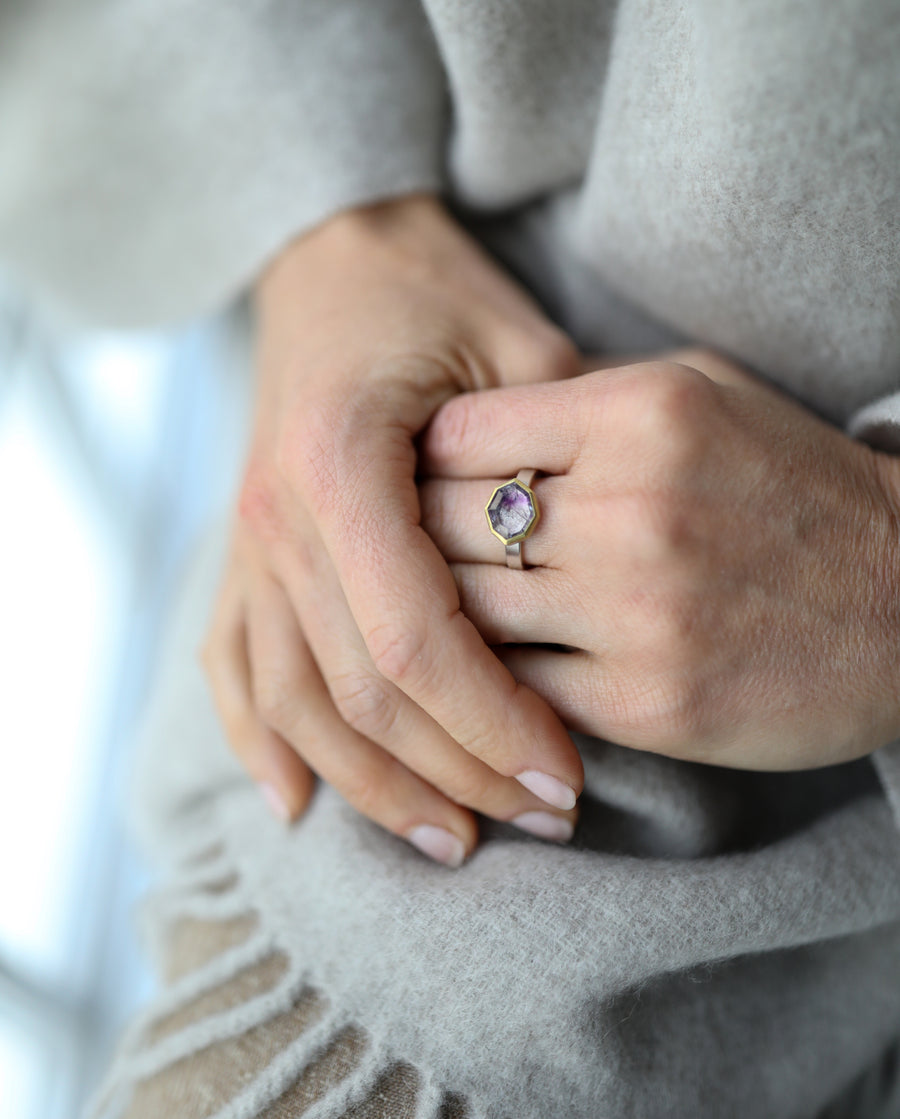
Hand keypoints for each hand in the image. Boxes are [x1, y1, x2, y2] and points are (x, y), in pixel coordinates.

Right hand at [202, 195, 583, 864]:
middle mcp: (277, 515)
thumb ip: (552, 455)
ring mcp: (249, 540)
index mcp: (341, 462)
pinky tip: (299, 804)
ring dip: (373, 785)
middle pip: (357, 690)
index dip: (490, 722)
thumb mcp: (517, 347)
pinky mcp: (246, 555)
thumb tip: (612, 576)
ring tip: (454, 840)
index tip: (564, 777)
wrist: (334, 261)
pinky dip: (263, 743)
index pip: (411, 638)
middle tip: (540, 818)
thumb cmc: (434, 295)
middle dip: (453, 771)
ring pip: (297, 701)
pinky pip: (236, 668)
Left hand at [420, 349, 899, 769]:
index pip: (454, 431)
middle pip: (440, 523)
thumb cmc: (794, 485)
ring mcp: (636, 610)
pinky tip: (493, 669)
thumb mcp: (704, 397)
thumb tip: (471, 422)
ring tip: (434, 614)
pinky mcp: (646, 701)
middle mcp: (630, 506)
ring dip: (442, 617)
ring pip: (464, 614)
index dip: (420, 460)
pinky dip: (493, 680)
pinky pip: (514, 688)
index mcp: (638, 412)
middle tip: (400, 555)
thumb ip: (587, 398)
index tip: (418, 484)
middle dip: (410, 541)